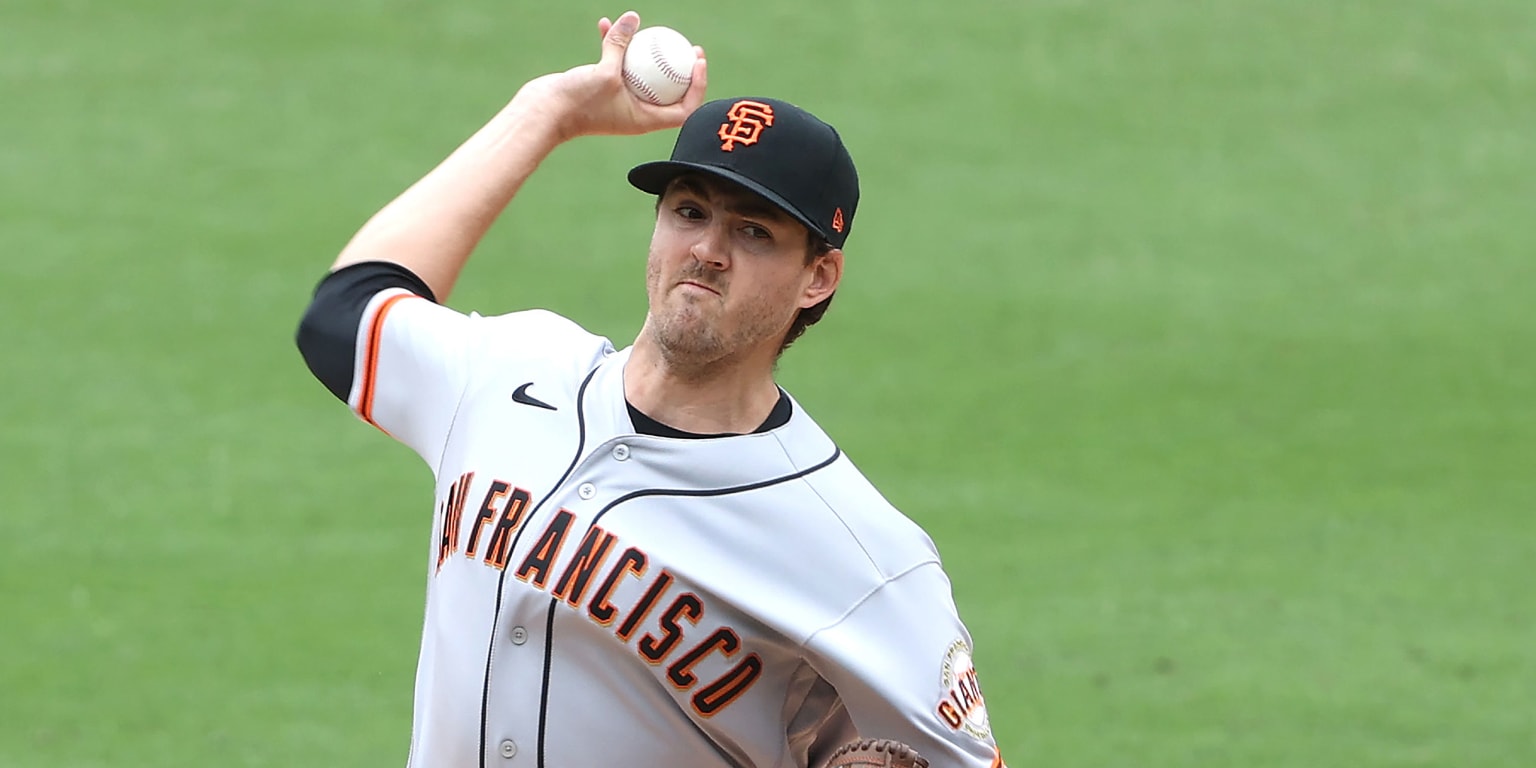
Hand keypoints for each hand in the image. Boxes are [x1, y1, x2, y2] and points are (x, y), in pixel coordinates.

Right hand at [513, 11, 707, 142]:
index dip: (697, 87)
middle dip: (682, 72)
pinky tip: (605, 23)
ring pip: (642, 76)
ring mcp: (619, 100)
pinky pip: (615, 66)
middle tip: (690, 49)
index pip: (684, 109)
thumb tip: (633, 17)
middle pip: (670, 93)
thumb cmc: (578, 102)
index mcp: (645, 120)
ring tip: (657, 35)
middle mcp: (636, 112)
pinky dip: (613, 47)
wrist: (544, 113)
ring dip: (650, 57)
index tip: (696, 63)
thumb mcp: (604, 72)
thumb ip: (619, 44)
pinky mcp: (602, 89)